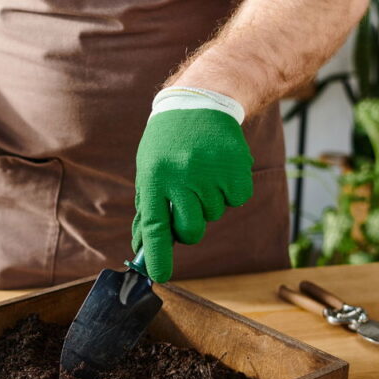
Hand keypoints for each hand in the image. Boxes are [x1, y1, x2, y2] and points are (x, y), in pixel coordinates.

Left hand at [131, 90, 252, 282]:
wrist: (201, 103)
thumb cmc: (167, 144)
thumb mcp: (148, 170)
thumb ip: (146, 208)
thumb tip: (141, 247)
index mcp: (155, 179)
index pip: (155, 226)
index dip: (158, 255)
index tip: (160, 275)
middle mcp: (181, 178)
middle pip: (191, 231)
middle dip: (189, 228)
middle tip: (187, 206)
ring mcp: (210, 174)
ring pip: (214, 214)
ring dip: (208, 202)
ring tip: (201, 172)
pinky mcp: (236, 170)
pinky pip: (236, 200)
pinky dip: (230, 191)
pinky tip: (219, 169)